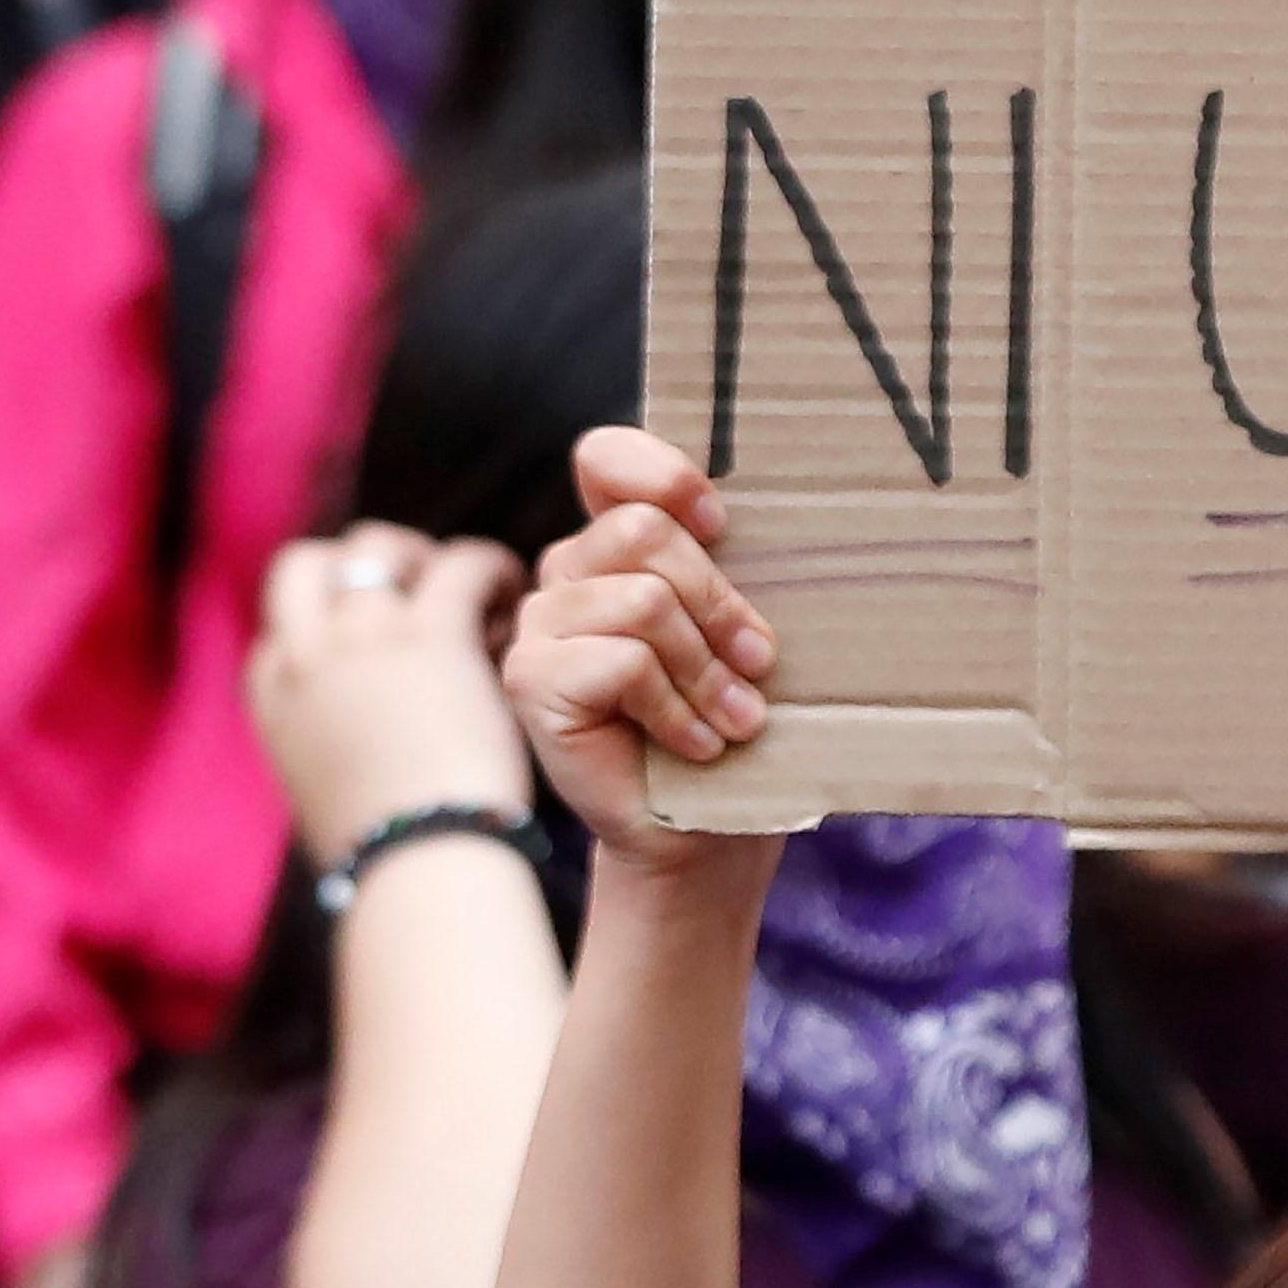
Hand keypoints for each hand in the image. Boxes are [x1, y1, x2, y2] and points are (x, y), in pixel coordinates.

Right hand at [255, 525, 539, 851]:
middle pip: (311, 563)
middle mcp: (304, 653)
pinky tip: (515, 602)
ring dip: (426, 560)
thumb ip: (333, 751)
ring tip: (476, 596)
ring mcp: (362, 636)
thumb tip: (363, 748)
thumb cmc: (389, 856)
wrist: (418, 868)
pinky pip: (463, 566)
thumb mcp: (330, 797)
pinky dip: (493, 573)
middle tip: (421, 592)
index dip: (338, 622)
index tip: (390, 646)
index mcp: (272, 693)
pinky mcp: (431, 635)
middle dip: (362, 566)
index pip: (285, 625)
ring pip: (380, 547)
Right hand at [505, 426, 775, 858]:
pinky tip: (695, 745)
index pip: (607, 459)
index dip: (663, 475)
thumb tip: (750, 529)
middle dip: (719, 603)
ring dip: (705, 669)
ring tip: (737, 719)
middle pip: (646, 532)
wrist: (700, 829)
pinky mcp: (528, 678)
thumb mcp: (740, 633)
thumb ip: (729, 573)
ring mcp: (540, 622)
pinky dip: (675, 709)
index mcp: (616, 543)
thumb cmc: (729, 722)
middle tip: (758, 665)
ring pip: (643, 601)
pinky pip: (621, 662)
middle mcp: (567, 570)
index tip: (721, 524)